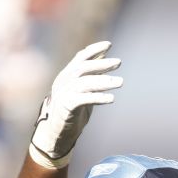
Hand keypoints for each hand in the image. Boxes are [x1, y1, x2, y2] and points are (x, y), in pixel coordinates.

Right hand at [30, 41, 122, 168]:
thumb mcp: (82, 90)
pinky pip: (84, 99)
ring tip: (120, 81)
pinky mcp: (66, 106)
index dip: (94, 50)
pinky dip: (98, 97)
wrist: (56, 132)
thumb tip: (106, 60)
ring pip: (85, 83)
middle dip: (102, 64)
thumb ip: (92, 76)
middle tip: (119, 62)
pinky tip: (111, 98)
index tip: (109, 45)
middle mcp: (64, 81)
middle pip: (83, 68)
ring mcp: (63, 93)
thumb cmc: (72, 110)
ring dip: (104, 81)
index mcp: (67, 75)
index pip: (80, 57)